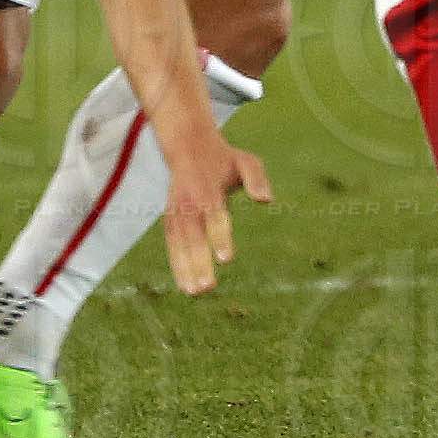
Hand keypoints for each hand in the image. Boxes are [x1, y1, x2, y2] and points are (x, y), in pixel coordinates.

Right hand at [160, 126, 274, 294]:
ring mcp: (176, 210)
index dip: (219, 237)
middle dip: (198, 261)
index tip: (226, 260)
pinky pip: (172, 244)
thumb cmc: (224, 159)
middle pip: (193, 234)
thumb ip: (256, 178)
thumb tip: (267, 200)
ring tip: (194, 293)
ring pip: (179, 242)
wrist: (188, 145)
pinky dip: (176, 264)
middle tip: (208, 287)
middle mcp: (189, 201)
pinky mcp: (170, 218)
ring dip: (184, 268)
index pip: (214, 216)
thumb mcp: (245, 161)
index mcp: (209, 189)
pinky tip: (185, 286)